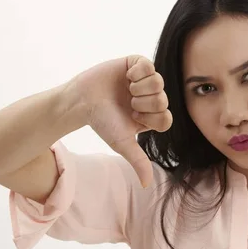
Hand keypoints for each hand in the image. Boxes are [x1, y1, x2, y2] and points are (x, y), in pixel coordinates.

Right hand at [69, 55, 171, 187]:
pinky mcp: (135, 64)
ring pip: (158, 82)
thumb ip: (138, 161)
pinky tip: (126, 77)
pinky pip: (148, 65)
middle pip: (163, 99)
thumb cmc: (101, 122)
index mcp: (150, 116)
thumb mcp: (122, 143)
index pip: (166, 118)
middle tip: (128, 103)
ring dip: (140, 88)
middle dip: (143, 103)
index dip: (150, 118)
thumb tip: (146, 184)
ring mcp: (144, 80)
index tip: (134, 117)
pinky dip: (137, 72)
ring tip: (126, 90)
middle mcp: (150, 98)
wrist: (81, 101)